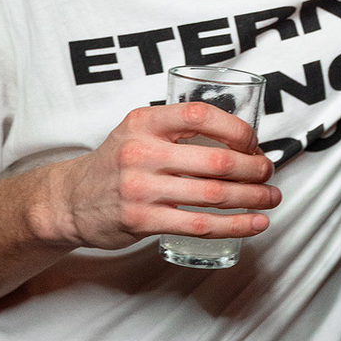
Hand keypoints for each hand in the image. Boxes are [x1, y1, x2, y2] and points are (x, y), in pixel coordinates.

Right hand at [37, 102, 278, 251]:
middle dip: (254, 169)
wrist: (69, 201)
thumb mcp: (137, 131)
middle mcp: (141, 152)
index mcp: (144, 122)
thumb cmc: (115, 164)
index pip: (200, 115)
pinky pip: (201, 225)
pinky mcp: (143, 220)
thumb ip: (177, 129)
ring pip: (214, 195)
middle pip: (217, 160)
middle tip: (267, 173)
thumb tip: (240, 139)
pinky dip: (236, 226)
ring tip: (270, 198)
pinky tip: (256, 223)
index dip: (237, 129)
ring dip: (253, 198)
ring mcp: (141, 188)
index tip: (252, 142)